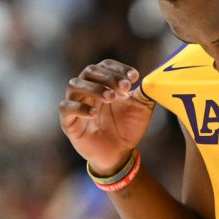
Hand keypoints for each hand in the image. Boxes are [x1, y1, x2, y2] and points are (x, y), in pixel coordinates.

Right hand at [59, 59, 154, 175]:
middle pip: (90, 71)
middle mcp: (88, 90)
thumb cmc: (129, 127)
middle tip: (125, 87)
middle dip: (108, 77)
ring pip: (74, 85)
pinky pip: (66, 108)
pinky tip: (94, 114)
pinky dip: (79, 107)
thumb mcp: (142, 108)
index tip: (134, 77)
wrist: (120, 153)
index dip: (119, 68)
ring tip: (112, 98)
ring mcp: (77, 104)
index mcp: (105, 84)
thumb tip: (153, 79)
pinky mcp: (69, 122)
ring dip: (95, 88)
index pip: (105, 65)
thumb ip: (146, 93)